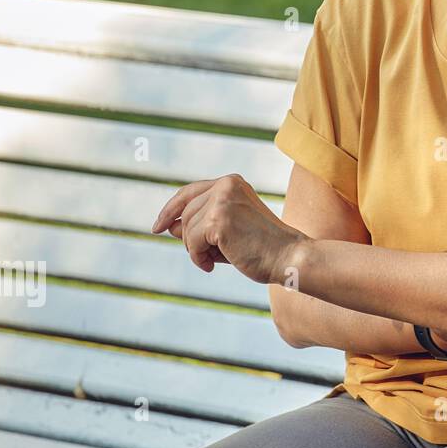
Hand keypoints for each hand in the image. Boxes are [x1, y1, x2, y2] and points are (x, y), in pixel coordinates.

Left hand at [152, 174, 304, 284]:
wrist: (288, 256)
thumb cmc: (261, 247)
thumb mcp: (226, 231)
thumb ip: (200, 225)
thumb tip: (168, 225)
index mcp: (232, 182)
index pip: (189, 192)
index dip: (171, 209)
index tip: (158, 226)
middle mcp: (226, 185)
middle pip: (185, 212)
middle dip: (186, 238)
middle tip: (203, 257)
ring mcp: (222, 200)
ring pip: (186, 228)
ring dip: (195, 250)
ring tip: (214, 260)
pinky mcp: (218, 219)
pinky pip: (191, 242)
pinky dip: (197, 257)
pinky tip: (212, 265)